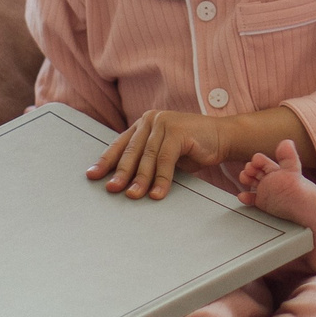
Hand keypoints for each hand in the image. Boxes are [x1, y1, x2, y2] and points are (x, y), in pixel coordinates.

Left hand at [90, 110, 233, 200]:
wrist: (223, 137)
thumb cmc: (192, 148)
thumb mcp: (164, 154)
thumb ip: (147, 161)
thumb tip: (124, 184)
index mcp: (144, 124)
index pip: (121, 145)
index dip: (106, 161)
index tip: (92, 176)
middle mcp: (151, 120)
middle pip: (131, 151)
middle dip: (120, 173)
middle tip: (111, 189)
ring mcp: (164, 123)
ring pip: (147, 156)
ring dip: (140, 179)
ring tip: (134, 196)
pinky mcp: (177, 130)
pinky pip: (165, 159)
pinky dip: (161, 178)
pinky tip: (157, 193)